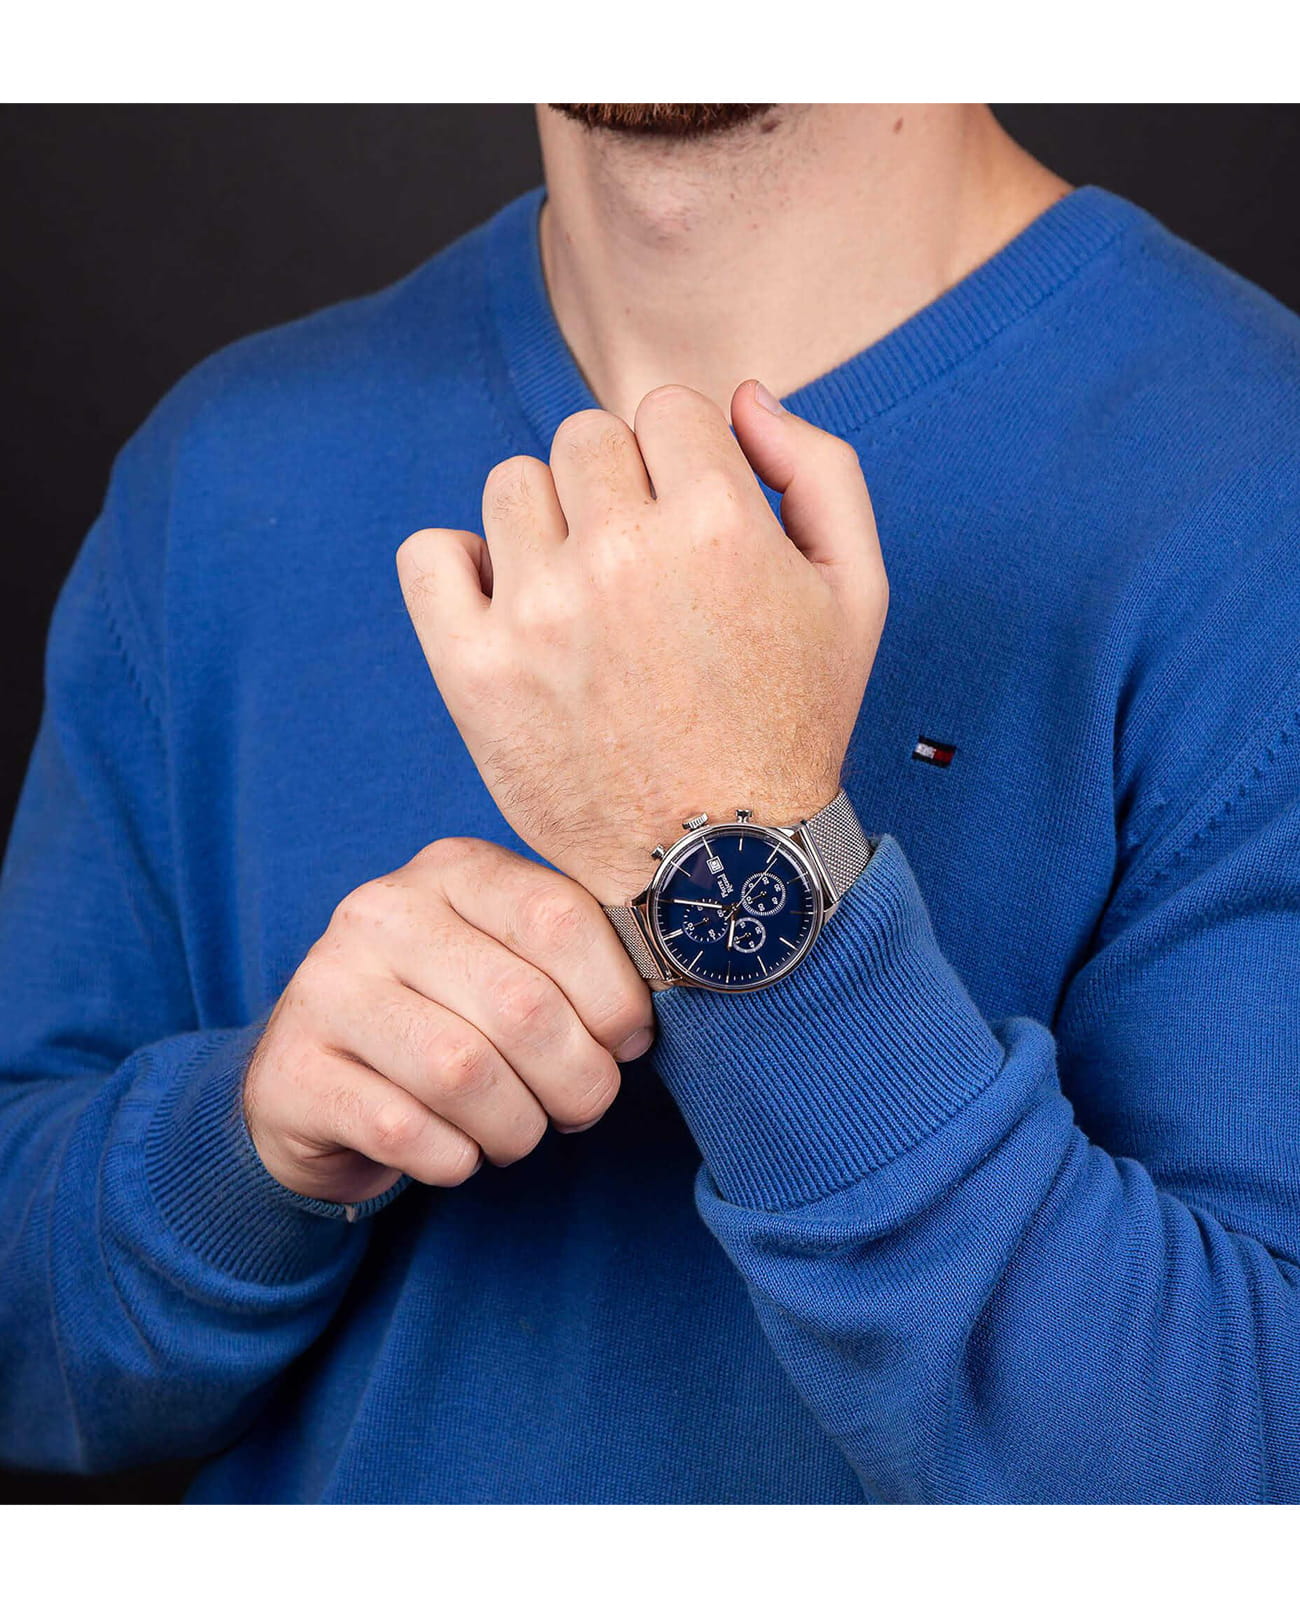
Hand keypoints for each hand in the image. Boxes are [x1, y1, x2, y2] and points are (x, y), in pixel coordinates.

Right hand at [242, 838, 653, 1202]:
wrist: (315, 1082)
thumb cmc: (444, 1017)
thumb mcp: (506, 962)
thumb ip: (574, 965)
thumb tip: (640, 1026)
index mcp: (452, 870)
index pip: (558, 918)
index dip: (615, 997)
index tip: (627, 1041)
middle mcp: (381, 913)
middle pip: (522, 1005)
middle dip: (578, 1079)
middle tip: (582, 1106)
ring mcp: (326, 987)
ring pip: (463, 1072)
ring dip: (517, 1127)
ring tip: (519, 1133)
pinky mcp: (293, 1070)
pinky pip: (405, 1130)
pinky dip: (454, 1158)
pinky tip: (457, 1153)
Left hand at [397, 380, 886, 902]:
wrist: (720, 865)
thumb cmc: (790, 725)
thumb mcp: (855, 593)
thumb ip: (819, 469)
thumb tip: (742, 397)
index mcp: (717, 523)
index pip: (666, 409)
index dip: (685, 465)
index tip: (690, 530)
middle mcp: (620, 557)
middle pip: (585, 438)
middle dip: (618, 490)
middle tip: (640, 574)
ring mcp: (538, 613)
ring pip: (511, 484)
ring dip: (547, 526)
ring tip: (582, 600)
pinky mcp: (474, 671)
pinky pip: (429, 554)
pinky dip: (460, 568)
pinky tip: (510, 608)